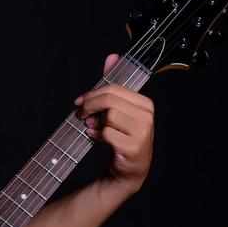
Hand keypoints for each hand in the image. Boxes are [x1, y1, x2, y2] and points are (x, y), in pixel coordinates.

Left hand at [73, 53, 155, 192]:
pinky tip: (97, 139)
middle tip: (80, 114)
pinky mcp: (133, 146)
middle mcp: (147, 116)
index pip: (114, 89)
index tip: (80, 101)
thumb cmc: (122, 137)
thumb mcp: (119, 110)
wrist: (128, 170)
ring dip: (95, 124)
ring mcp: (142, 132)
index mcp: (146, 103)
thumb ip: (115, 85)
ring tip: (94, 129)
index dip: (92, 94)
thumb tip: (112, 56)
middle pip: (110, 100)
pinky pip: (107, 133)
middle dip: (90, 106)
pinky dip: (97, 136)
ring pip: (108, 117)